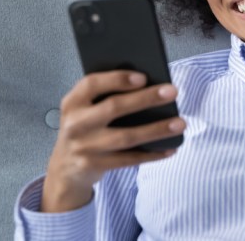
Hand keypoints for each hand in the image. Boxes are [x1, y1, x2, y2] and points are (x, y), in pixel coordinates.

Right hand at [42, 71, 184, 211]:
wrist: (65, 168)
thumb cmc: (85, 128)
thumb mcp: (84, 110)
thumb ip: (105, 97)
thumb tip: (149, 85)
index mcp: (73, 102)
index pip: (92, 84)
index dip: (117, 79)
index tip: (143, 77)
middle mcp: (75, 124)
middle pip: (114, 107)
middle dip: (146, 98)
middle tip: (173, 91)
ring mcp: (84, 147)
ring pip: (126, 137)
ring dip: (156, 130)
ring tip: (180, 123)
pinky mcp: (95, 166)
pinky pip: (129, 160)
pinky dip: (152, 154)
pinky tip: (169, 148)